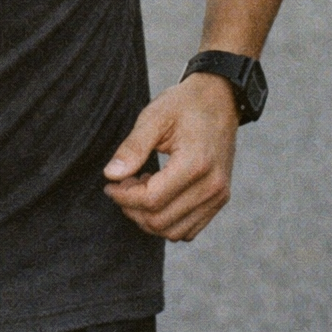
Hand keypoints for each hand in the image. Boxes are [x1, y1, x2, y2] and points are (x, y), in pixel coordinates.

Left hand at [102, 72, 239, 241]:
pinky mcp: (220, 200)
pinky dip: (167, 221)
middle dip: (132, 209)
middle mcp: (212, 186)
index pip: (151, 200)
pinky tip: (157, 194)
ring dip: (148, 218)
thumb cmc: (184, 104)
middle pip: (161, 221)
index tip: (110, 184)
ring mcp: (219, 196)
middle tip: (122, 185)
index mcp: (196, 164)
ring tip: (139, 188)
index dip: (123, 196)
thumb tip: (110, 175)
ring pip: (175, 232)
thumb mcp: (154, 116)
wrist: (220, 99)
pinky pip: (190, 229)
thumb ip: (132, 147)